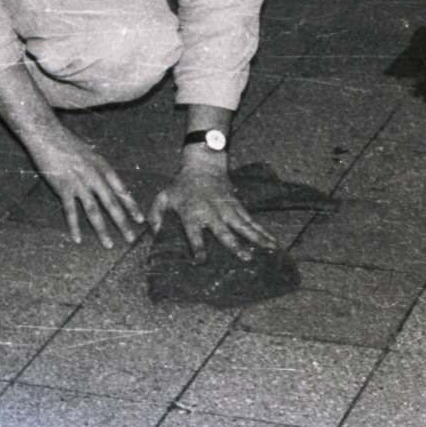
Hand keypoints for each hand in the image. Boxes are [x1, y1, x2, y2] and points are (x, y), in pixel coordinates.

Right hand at [25, 125, 145, 247]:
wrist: (48, 135)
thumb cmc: (69, 142)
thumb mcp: (91, 153)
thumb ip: (99, 169)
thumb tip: (108, 183)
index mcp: (104, 167)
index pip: (122, 191)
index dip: (132, 206)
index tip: (141, 220)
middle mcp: (95, 177)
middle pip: (112, 204)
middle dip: (123, 222)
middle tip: (131, 238)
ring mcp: (79, 183)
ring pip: (94, 211)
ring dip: (102, 230)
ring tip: (109, 245)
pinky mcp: (63, 188)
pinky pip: (70, 211)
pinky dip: (74, 226)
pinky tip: (78, 239)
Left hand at [149, 159, 277, 262]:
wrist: (203, 164)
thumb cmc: (181, 185)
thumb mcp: (163, 198)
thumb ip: (156, 216)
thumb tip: (153, 235)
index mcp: (192, 214)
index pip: (195, 235)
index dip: (198, 249)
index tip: (201, 261)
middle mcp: (212, 214)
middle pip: (226, 232)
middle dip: (236, 246)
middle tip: (247, 259)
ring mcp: (228, 210)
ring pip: (244, 226)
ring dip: (258, 239)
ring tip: (270, 250)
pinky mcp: (237, 206)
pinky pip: (251, 221)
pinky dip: (262, 231)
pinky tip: (272, 241)